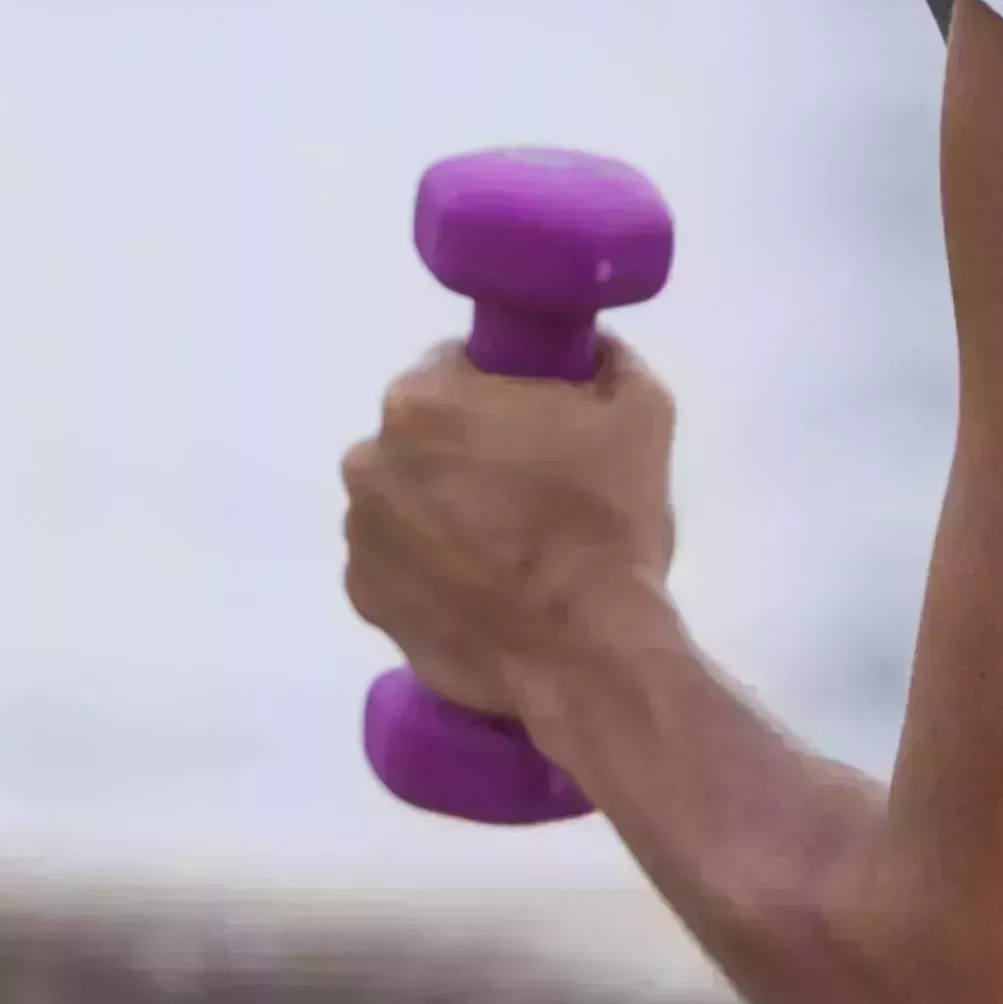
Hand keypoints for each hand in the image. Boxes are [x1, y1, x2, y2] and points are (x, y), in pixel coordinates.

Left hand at [341, 337, 679, 737]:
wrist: (585, 652)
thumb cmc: (606, 523)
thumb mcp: (642, 411)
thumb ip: (606, 360)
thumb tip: (588, 351)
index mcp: (424, 400)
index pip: (454, 366)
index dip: (500, 390)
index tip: (539, 422)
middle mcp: (371, 459)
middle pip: (421, 434)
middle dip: (464, 449)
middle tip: (530, 486)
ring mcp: (360, 534)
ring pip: (403, 498)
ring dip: (442, 508)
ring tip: (509, 548)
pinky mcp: (364, 597)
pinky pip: (395, 561)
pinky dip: (428, 567)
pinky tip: (482, 587)